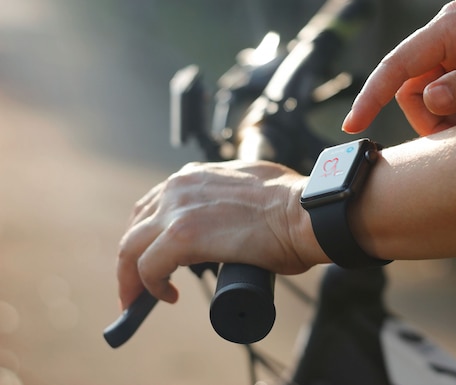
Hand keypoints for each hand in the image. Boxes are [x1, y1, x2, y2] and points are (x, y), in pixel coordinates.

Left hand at [116, 160, 320, 308]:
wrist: (306, 211)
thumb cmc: (292, 204)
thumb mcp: (251, 186)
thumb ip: (232, 197)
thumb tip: (236, 218)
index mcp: (195, 176)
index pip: (155, 204)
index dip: (148, 235)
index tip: (151, 255)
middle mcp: (179, 187)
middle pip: (136, 225)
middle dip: (132, 257)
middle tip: (139, 283)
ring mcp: (178, 210)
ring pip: (132, 247)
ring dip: (131, 277)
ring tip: (141, 299)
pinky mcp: (182, 236)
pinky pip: (148, 267)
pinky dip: (150, 287)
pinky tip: (166, 297)